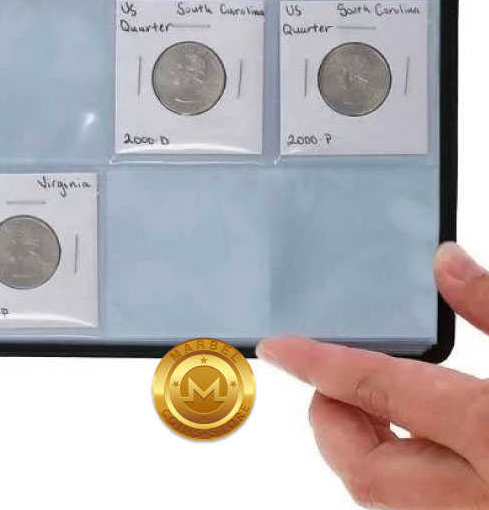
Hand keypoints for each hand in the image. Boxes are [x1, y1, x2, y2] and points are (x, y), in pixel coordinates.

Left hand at [258, 243, 488, 508]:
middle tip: (333, 383)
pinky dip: (409, 479)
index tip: (275, 348)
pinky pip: (423, 508)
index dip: (318, 363)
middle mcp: (478, 499)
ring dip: (373, 457)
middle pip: (367, 471)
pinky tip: (426, 448)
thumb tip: (444, 260)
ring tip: (378, 410)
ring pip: (392, 502)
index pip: (378, 388)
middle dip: (335, 423)